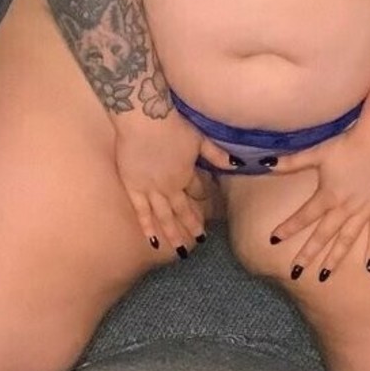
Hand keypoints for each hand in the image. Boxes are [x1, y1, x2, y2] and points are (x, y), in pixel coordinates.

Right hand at [112, 111, 232, 256]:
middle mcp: (170, 187)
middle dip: (192, 225)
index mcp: (186, 174)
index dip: (203, 197)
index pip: (198, 190)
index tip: (207, 207)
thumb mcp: (199, 138)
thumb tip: (236, 163)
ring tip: (181, 250)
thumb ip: (216, 154)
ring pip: (164, 216)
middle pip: (182, 210)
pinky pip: (141, 212)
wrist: (143, 119)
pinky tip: (153, 241)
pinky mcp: (133, 188)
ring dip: (173, 233)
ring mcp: (150, 190)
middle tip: (200, 239)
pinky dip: (147, 227)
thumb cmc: (172, 125)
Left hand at [267, 126, 369, 279]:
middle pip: (323, 235)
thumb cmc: (350, 145)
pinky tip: (369, 267)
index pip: (303, 216)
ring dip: (335, 258)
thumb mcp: (318, 152)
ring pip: (347, 240)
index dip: (288, 228)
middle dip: (308, 254)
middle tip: (296, 272)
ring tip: (325, 275)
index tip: (274, 240)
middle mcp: (344, 209)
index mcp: (328, 196)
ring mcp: (364, 212)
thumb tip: (266, 163)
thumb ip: (292, 161)